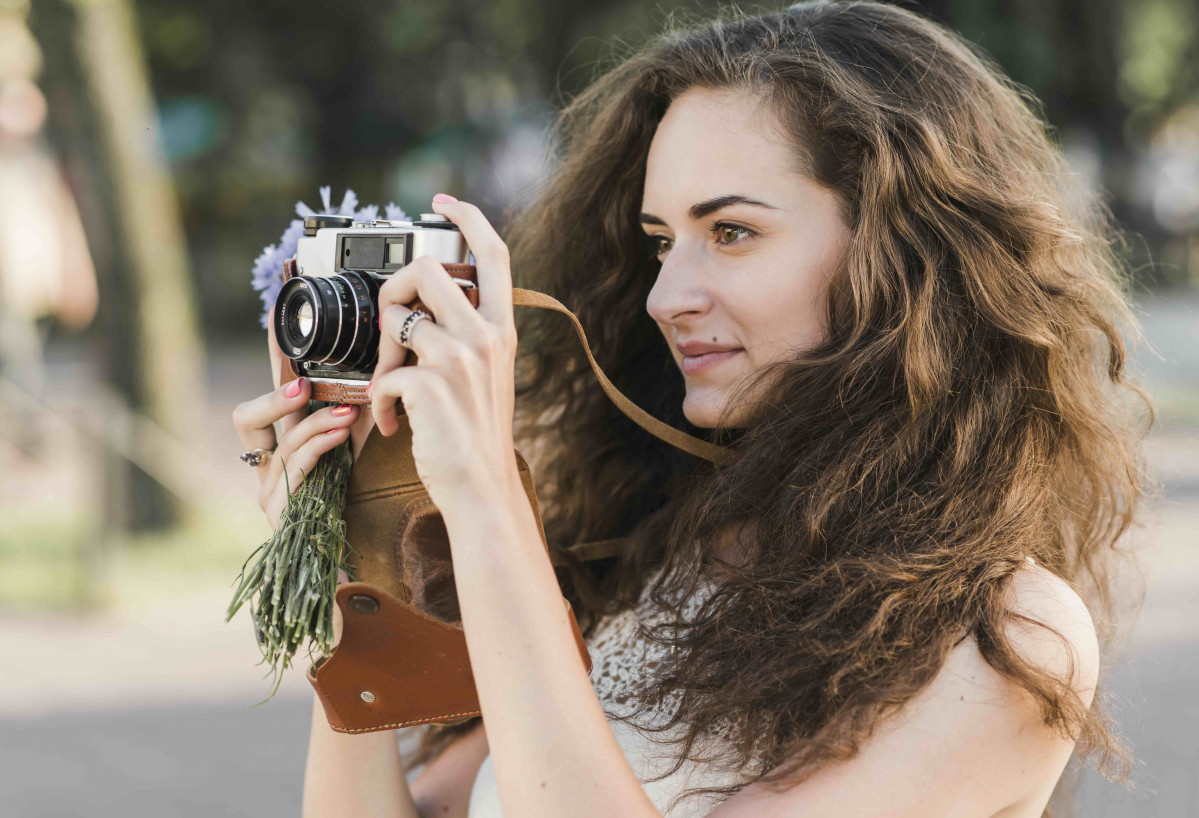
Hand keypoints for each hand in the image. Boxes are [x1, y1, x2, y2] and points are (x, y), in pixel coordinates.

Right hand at [232, 317, 361, 528]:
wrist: (341, 562)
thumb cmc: (349, 505)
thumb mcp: (352, 449)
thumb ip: (355, 414)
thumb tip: (379, 372)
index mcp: (278, 446)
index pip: (267, 395)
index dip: (272, 361)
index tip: (279, 324)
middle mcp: (265, 466)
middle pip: (246, 418)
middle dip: (275, 397)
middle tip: (304, 383)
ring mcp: (269, 491)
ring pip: (281, 442)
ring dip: (316, 422)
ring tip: (348, 413)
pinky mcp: (280, 513)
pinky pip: (295, 470)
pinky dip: (319, 447)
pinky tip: (341, 434)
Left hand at [368, 194, 519, 509]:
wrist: (481, 488)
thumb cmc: (477, 435)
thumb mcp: (488, 374)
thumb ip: (467, 336)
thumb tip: (421, 310)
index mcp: (501, 328)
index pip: (494, 252)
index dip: (468, 217)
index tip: (442, 203)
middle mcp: (485, 336)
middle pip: (426, 269)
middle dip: (394, 290)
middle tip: (392, 328)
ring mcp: (459, 359)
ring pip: (396, 317)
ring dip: (381, 353)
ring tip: (389, 386)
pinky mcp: (430, 386)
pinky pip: (384, 373)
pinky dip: (379, 400)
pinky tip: (393, 422)